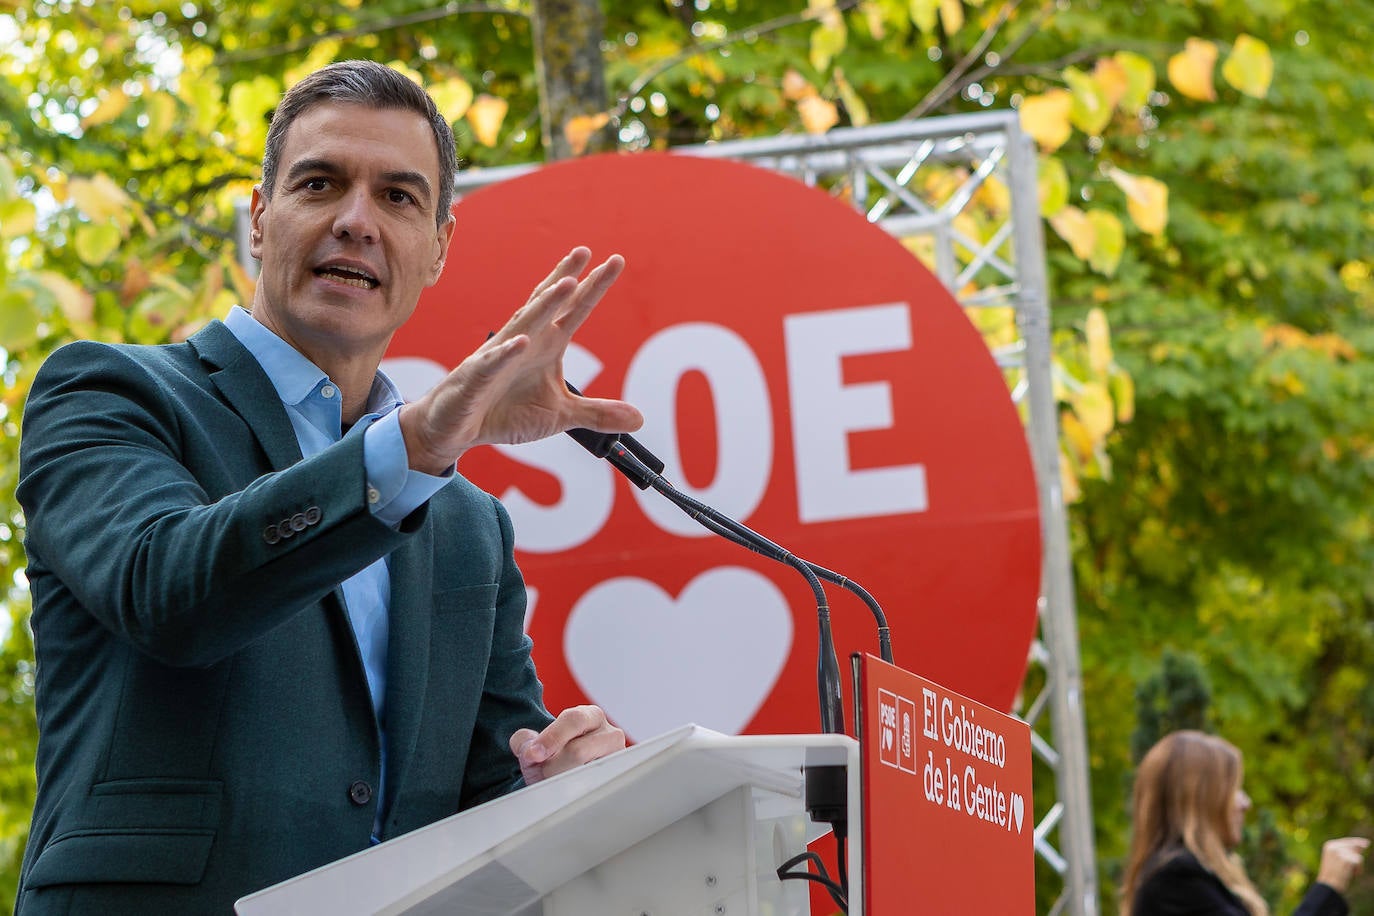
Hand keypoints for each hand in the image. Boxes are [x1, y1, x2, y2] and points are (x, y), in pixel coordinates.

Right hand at [399, 247, 642, 473]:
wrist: (455, 427)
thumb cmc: (505, 413)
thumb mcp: (560, 416)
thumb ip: (598, 413)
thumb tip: (640, 419)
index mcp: (547, 346)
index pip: (575, 311)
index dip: (593, 287)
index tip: (615, 261)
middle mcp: (525, 342)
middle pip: (549, 304)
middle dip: (569, 278)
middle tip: (588, 252)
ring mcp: (498, 357)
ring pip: (524, 325)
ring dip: (545, 304)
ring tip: (566, 284)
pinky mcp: (476, 378)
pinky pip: (492, 363)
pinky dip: (506, 353)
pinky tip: (521, 342)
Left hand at [508, 705, 625, 784]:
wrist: (564, 779)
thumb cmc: (553, 758)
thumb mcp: (534, 747)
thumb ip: (524, 742)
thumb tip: (529, 750)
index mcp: (590, 716)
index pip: (573, 720)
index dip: (551, 737)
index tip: (533, 754)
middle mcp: (610, 734)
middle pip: (578, 751)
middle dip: (553, 766)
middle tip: (543, 776)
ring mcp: (618, 759)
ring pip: (586, 773)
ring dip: (564, 783)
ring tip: (557, 785)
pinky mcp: (618, 780)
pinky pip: (594, 789)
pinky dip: (575, 794)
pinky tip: (570, 793)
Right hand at [1316, 836, 1368, 892]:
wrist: (1328, 886)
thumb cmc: (1333, 876)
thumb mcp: (1336, 860)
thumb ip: (1345, 852)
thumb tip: (1361, 846)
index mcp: (1329, 845)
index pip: (1347, 841)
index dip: (1358, 842)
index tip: (1367, 842)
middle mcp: (1334, 847)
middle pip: (1354, 846)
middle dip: (1358, 855)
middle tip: (1358, 859)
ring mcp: (1340, 852)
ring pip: (1358, 854)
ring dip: (1358, 864)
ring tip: (1350, 872)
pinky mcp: (1346, 859)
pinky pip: (1360, 861)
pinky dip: (1360, 869)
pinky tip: (1354, 874)